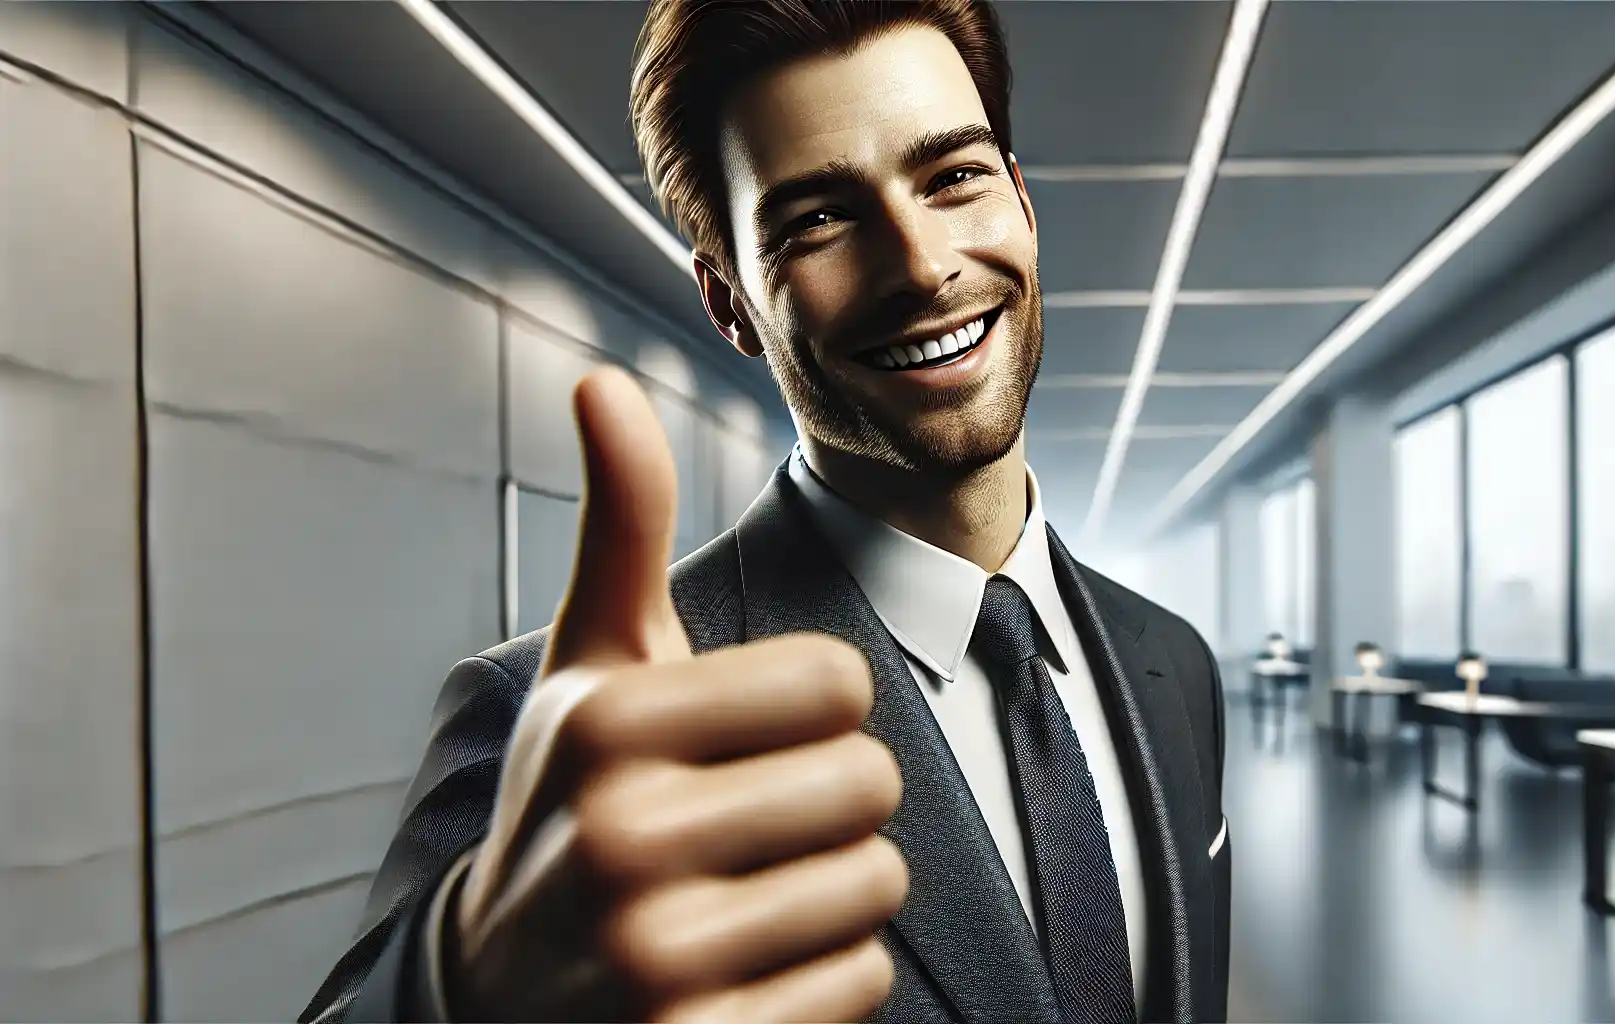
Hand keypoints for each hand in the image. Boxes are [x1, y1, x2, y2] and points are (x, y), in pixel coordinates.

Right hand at [449, 368, 906, 1022]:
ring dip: (835, 890)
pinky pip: (861, 983)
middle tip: (759, 822)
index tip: (749, 735)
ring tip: (748, 893)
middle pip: (873, 786)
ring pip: (877, 890)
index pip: (841, 683)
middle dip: (836, 802)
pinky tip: (747, 968)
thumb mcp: (590, 666)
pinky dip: (826, 976)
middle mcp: (621, 839)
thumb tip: (599, 381)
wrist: (498, 994)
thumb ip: (619, 525)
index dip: (815, 709)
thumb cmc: (573, 800)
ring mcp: (656, 959)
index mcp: (607, 721)